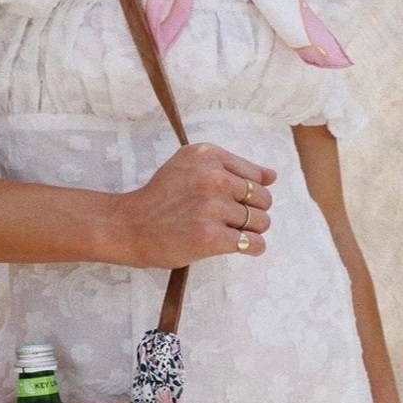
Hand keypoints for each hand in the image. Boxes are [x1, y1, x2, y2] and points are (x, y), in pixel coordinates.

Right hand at [115, 142, 274, 267]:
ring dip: (252, 230)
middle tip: (231, 220)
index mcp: (207, 155)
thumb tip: (272, 176)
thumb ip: (229, 167)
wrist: (130, 226)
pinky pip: (253, 243)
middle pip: (262, 197)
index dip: (249, 192)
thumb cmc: (160, 199)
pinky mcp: (212, 236)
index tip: (231, 201)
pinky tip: (242, 247)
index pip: (255, 175)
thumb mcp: (188, 167)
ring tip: (232, 233)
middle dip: (253, 211)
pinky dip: (253, 247)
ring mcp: (212, 208)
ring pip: (260, 221)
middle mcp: (212, 177)